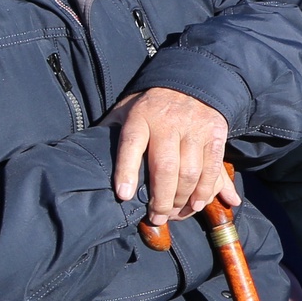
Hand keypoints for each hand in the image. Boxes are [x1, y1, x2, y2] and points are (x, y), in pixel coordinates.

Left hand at [109, 87, 235, 225]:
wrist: (191, 82)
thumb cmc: (151, 105)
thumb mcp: (126, 109)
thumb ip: (110, 131)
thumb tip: (86, 154)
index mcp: (140, 116)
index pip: (131, 143)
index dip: (126, 171)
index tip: (124, 196)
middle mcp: (168, 122)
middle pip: (165, 167)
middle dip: (161, 200)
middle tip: (157, 218)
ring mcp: (194, 128)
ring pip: (190, 172)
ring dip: (183, 200)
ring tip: (176, 214)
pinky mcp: (215, 134)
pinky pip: (212, 168)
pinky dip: (206, 191)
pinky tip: (197, 204)